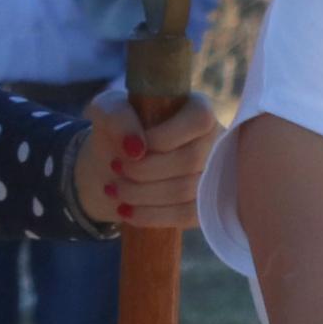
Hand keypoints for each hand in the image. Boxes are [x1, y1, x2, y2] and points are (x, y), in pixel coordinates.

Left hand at [77, 91, 222, 231]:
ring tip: (115, 190)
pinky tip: (127, 212)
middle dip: (144, 170)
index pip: (199, 120)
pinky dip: (152, 216)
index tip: (131, 148)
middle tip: (115, 169)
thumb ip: (117, 116)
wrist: (114, 165)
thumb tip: (135, 147)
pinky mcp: (205, 205)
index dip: (165, 137)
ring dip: (143, 194)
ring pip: (186, 191)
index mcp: (197, 108)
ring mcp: (214, 175)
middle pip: (190, 160)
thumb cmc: (117, 129)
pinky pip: (187, 215)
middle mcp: (215, 140)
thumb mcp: (107, 109)